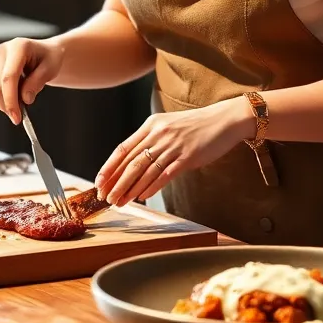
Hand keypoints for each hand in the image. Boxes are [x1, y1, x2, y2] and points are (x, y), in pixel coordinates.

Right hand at [0, 38, 64, 123]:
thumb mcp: (50, 69)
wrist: (41, 53)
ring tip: (19, 100)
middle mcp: (0, 51)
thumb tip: (25, 98)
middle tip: (18, 116)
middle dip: (7, 106)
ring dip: (3, 103)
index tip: (16, 117)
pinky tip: (11, 94)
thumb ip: (37, 82)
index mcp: (17, 47)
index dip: (11, 99)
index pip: (8, 77)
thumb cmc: (46, 58)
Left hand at [95, 97, 253, 206]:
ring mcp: (173, 145)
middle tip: (106, 198)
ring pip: (144, 171)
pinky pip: (164, 175)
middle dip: (116, 183)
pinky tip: (143, 197)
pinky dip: (151, 187)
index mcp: (150, 125)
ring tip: (120, 202)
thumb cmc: (195, 126)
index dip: (109, 167)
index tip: (99, 182)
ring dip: (130, 189)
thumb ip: (151, 141)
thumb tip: (133, 163)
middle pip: (131, 162)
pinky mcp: (187, 156)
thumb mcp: (168, 127)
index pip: (123, 149)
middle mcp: (159, 134)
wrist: (223, 120)